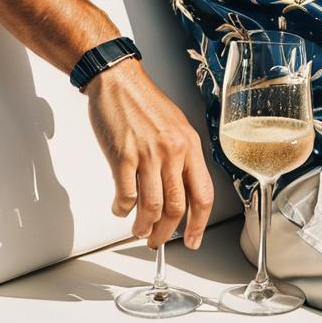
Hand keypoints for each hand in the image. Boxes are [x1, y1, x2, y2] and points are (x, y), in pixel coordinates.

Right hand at [85, 59, 213, 249]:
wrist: (119, 81)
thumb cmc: (144, 102)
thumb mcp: (175, 126)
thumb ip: (181, 156)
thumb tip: (180, 189)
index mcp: (190, 145)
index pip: (203, 193)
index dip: (199, 223)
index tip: (194, 238)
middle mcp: (173, 151)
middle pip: (177, 206)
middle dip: (167, 232)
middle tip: (158, 241)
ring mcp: (148, 154)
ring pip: (152, 207)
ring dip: (144, 227)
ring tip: (139, 231)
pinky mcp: (123, 156)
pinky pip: (126, 195)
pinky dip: (123, 209)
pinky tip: (121, 208)